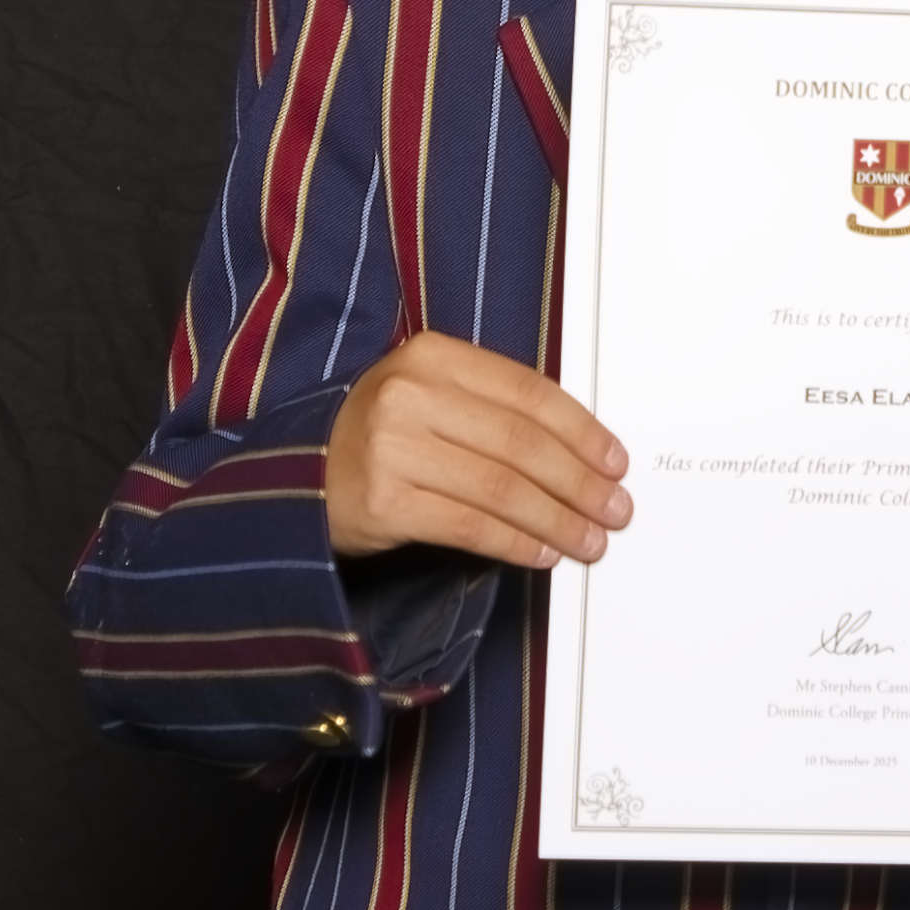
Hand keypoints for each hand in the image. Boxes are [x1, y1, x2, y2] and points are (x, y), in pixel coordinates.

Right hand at [326, 331, 630, 568]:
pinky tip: (541, 553)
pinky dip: (515, 543)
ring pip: (502, 488)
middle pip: (521, 443)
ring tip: (588, 539)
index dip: (582, 431)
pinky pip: (470, 526)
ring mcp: (392, 448)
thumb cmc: (377, 436)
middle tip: (614, 508)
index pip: (529, 393)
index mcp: (431, 356)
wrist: (294, 478)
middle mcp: (410, 395)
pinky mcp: (383, 503)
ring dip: (557, 519)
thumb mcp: (430, 397)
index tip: (615, 461)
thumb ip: (493, 408)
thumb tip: (582, 451)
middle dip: (579, 482)